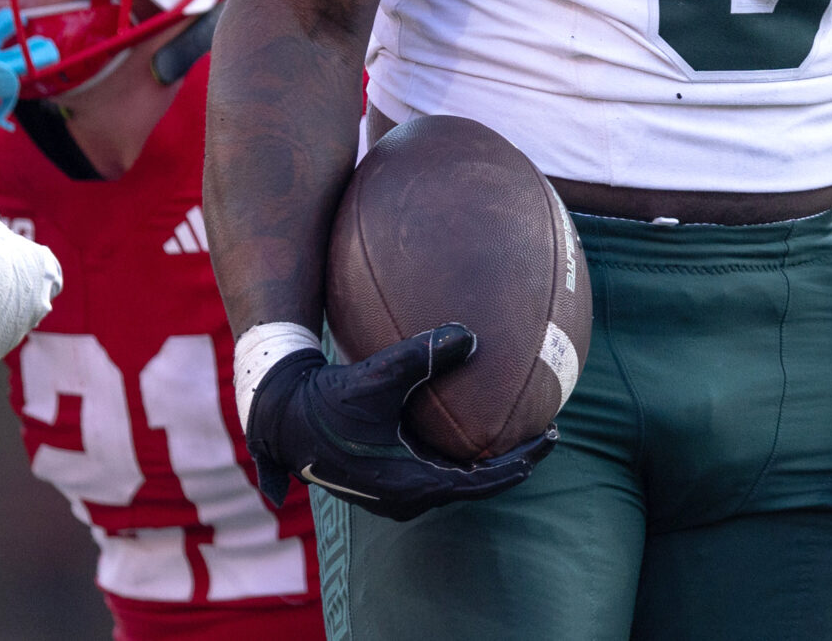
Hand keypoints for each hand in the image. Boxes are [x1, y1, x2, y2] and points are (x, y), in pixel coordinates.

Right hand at [245, 324, 552, 520]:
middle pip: (475, 485)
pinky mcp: (386, 480)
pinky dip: (461, 455)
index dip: (521, 462)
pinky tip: (473, 427)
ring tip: (518, 431)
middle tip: (546, 434)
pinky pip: (437, 471)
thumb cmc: (327, 400)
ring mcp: (395, 493)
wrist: (281, 417)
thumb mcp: (377, 376)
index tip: (551, 439)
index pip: (483, 482)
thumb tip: (471, 334)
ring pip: (455, 481)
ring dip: (486, 461)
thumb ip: (424, 354)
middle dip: (512, 462)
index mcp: (410, 484)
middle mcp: (406, 497)